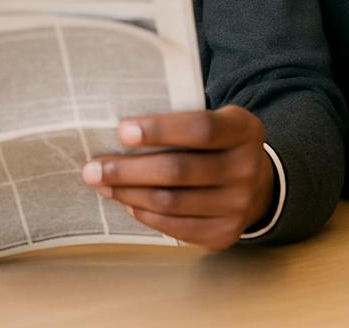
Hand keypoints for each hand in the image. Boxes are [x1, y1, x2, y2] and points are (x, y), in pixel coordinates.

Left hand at [81, 105, 274, 249]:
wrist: (255, 180)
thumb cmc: (214, 140)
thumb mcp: (210, 116)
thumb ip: (176, 114)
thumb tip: (115, 121)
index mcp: (243, 129)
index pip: (201, 129)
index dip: (160, 130)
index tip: (121, 131)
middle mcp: (247, 168)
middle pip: (179, 170)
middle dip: (128, 170)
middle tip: (92, 167)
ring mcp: (239, 205)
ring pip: (172, 202)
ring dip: (129, 193)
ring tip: (101, 183)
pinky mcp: (225, 233)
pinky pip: (177, 227)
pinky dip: (146, 214)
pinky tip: (127, 202)